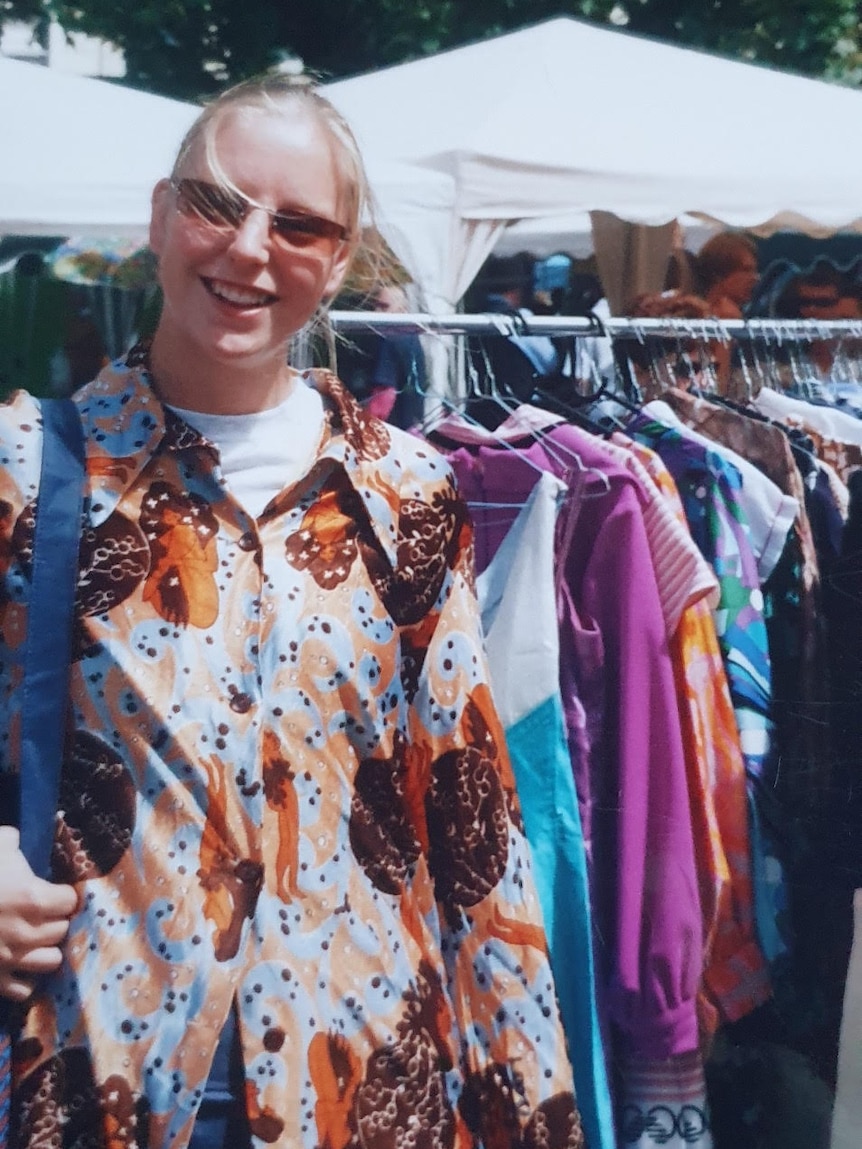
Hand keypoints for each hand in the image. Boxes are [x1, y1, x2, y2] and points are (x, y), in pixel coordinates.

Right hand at [0, 826, 77, 1001]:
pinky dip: (23, 978)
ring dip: (44, 950)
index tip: (53, 893)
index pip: (70, 902)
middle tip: (42, 915)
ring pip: (52, 961)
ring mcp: (10, 960)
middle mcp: (27, 932)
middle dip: (54, 921)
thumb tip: (13, 840)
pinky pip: (24, 989)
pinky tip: (15, 965)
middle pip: (62, 930)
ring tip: (33, 941)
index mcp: (32, 898)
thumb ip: (9, 842)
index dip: (62, 896)